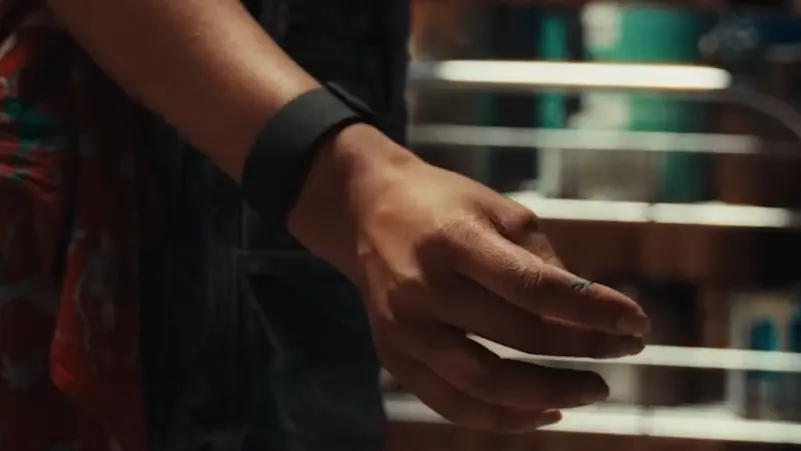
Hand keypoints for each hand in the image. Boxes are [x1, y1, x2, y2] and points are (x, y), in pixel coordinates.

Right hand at [289, 125, 648, 432]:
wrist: (366, 211)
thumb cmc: (444, 203)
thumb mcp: (497, 210)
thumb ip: (540, 261)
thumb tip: (588, 318)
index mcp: (454, 239)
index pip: (535, 287)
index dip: (594, 311)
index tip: (639, 324)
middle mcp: (423, 287)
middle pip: (517, 335)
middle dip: (585, 347)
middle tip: (626, 350)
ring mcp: (403, 328)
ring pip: (485, 382)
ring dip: (550, 394)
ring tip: (594, 390)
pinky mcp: (393, 355)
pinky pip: (451, 403)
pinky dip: (503, 418)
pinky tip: (544, 411)